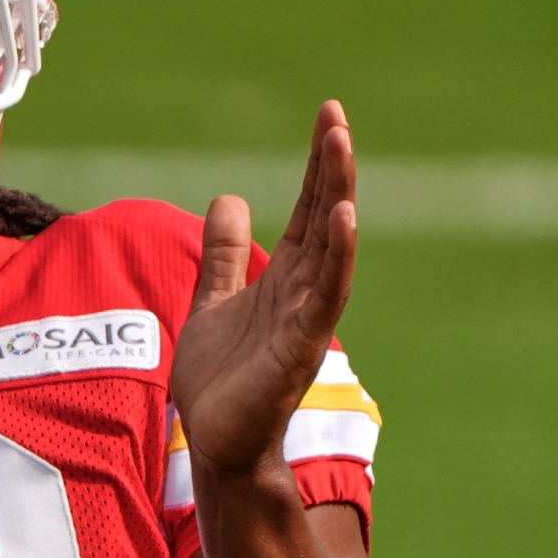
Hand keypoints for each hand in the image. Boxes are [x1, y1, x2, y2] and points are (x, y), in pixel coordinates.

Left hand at [170, 100, 355, 476]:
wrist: (215, 442)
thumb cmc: (221, 379)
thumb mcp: (213, 298)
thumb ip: (223, 253)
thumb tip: (227, 197)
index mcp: (284, 276)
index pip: (307, 208)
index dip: (317, 164)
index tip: (328, 115)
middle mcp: (303, 291)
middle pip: (323, 217)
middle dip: (331, 168)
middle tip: (337, 118)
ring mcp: (306, 319)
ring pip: (331, 249)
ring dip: (338, 197)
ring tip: (342, 147)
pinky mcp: (299, 349)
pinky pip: (324, 297)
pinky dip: (337, 259)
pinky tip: (344, 220)